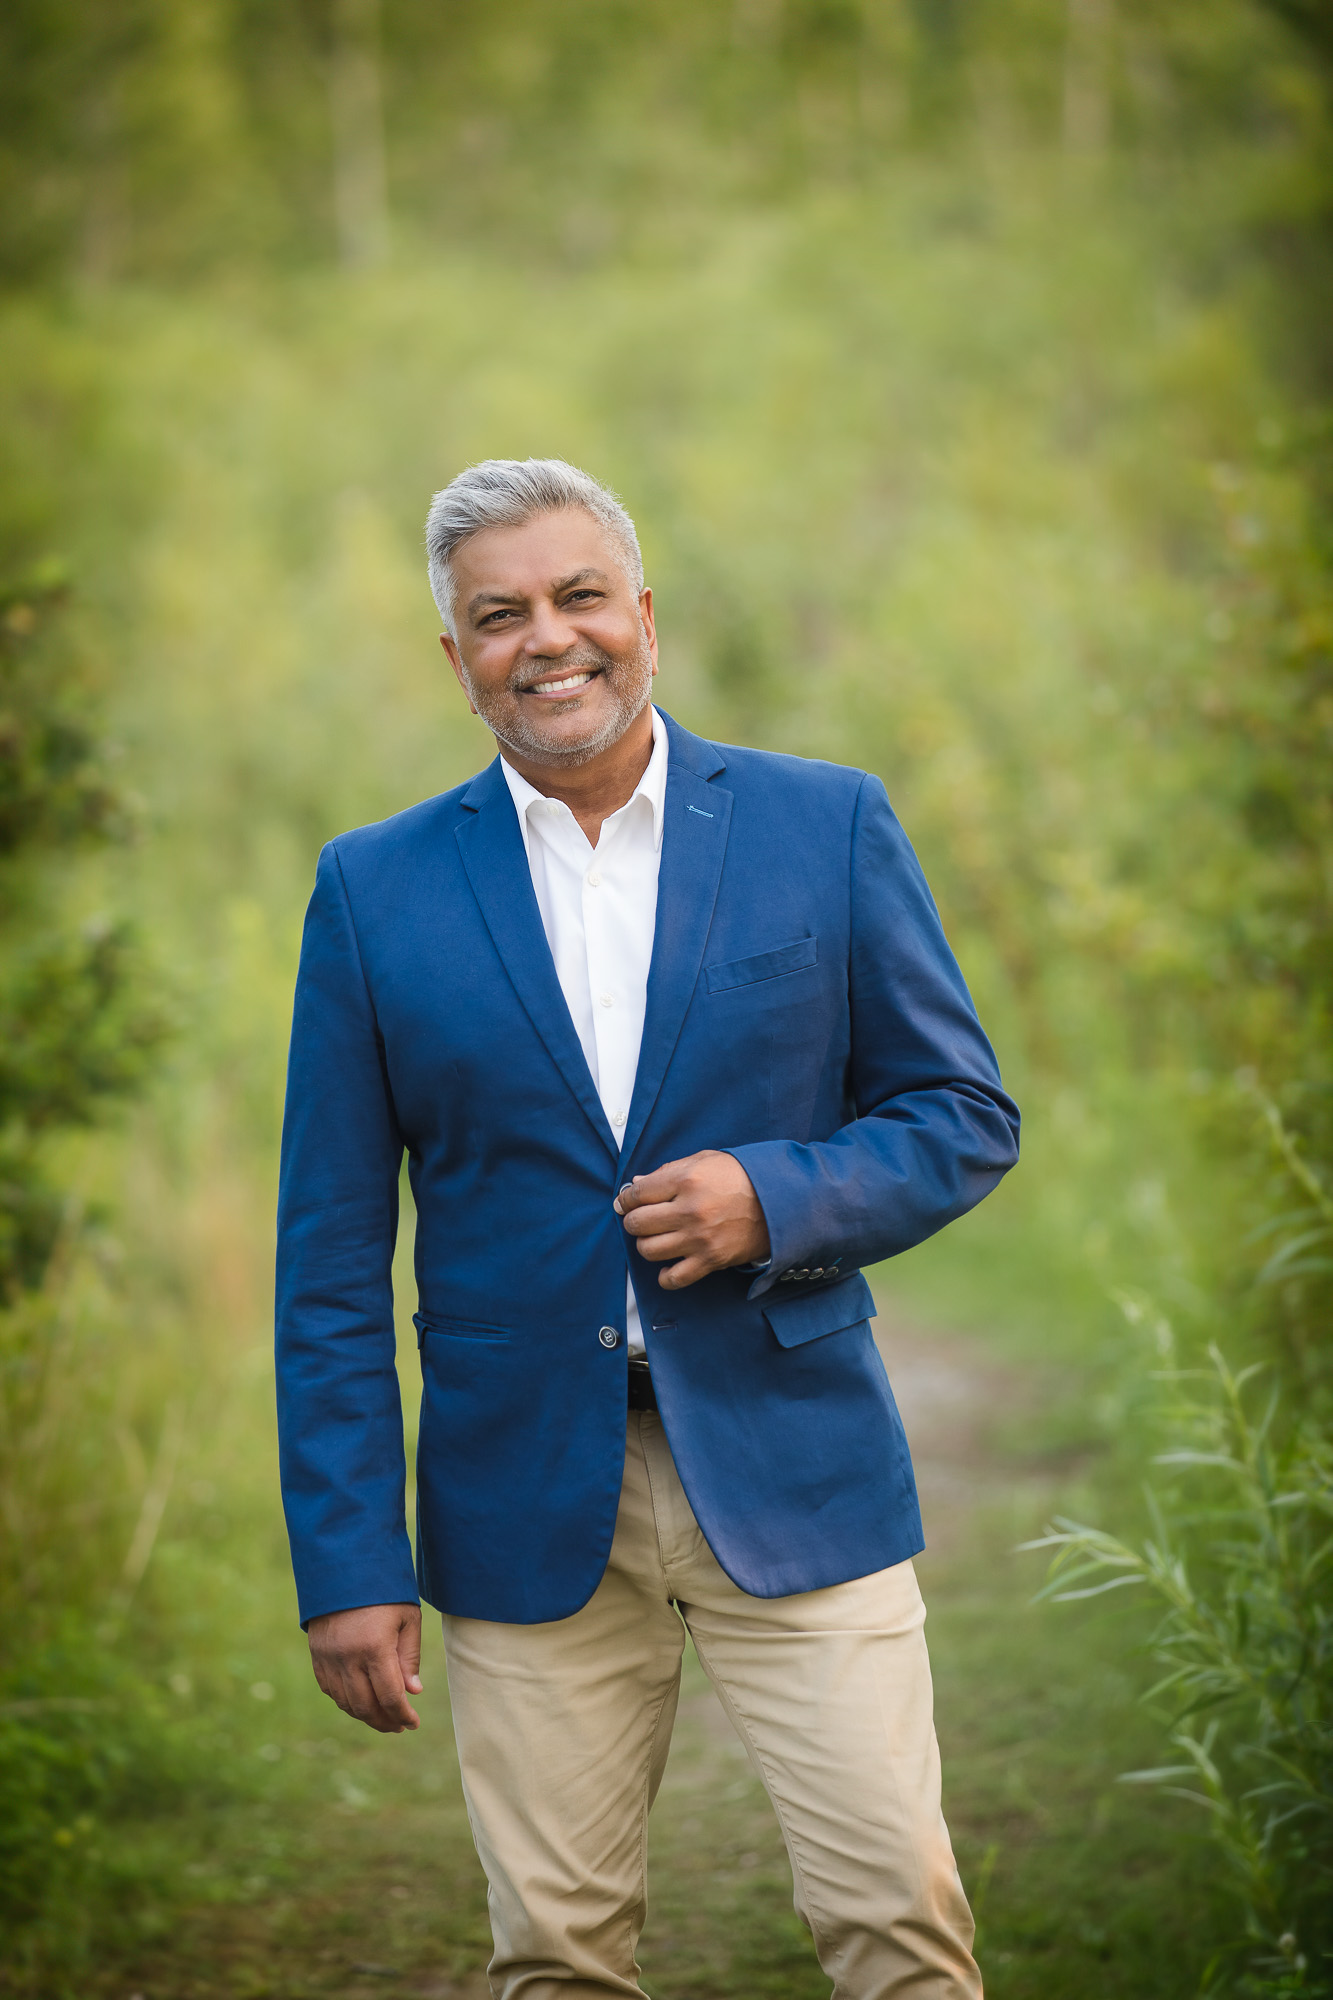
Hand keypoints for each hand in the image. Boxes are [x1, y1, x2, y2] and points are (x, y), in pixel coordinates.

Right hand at [307, 1602, 422, 1733]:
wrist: (344, 1565)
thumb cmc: (384, 1590)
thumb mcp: (407, 1618)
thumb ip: (409, 1657)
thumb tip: (412, 1692)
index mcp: (375, 1648)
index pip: (390, 1697)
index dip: (403, 1716)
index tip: (414, 1723)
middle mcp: (348, 1657)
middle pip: (366, 1706)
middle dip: (385, 1721)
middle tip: (399, 1725)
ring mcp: (328, 1657)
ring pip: (346, 1702)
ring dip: (365, 1715)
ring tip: (383, 1718)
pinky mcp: (317, 1654)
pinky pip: (329, 1689)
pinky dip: (345, 1701)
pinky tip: (360, 1702)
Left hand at [613, 1149, 769, 1289]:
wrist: (780, 1201)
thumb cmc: (741, 1177)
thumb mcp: (705, 1161)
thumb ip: (669, 1171)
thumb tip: (636, 1184)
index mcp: (686, 1180)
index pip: (637, 1194)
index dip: (626, 1199)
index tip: (626, 1203)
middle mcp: (689, 1210)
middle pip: (637, 1223)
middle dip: (634, 1221)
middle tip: (642, 1219)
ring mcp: (699, 1238)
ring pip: (649, 1250)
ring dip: (647, 1245)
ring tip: (657, 1238)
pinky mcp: (710, 1261)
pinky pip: (673, 1278)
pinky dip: (665, 1276)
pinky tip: (668, 1265)